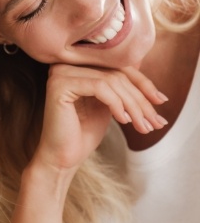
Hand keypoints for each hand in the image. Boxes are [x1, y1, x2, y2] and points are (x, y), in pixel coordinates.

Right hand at [33, 64, 167, 171]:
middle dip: (140, 98)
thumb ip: (124, 88)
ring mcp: (61, 73)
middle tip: (155, 121)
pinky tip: (123, 121)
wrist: (63, 157)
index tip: (162, 101)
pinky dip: (117, 104)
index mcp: (77, 66)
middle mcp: (66, 64)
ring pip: (111, 80)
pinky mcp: (60, 85)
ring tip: (142, 126)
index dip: (143, 83)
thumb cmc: (84, 133)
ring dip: (133, 105)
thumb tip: (156, 86)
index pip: (117, 66)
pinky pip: (99, 87)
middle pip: (116, 72)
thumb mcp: (110, 105)